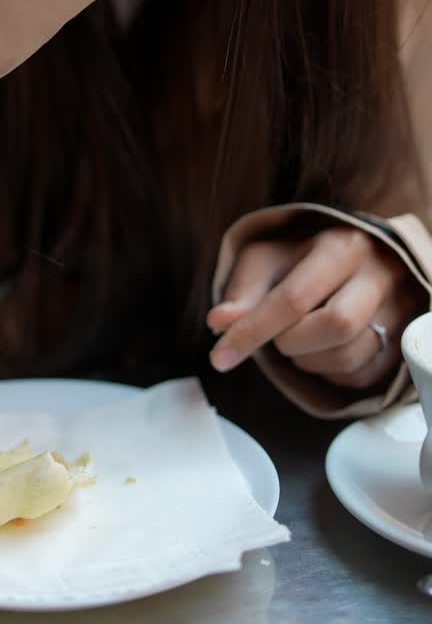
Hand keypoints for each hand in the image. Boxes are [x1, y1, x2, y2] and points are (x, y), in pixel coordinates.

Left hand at [206, 227, 425, 389]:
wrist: (356, 259)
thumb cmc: (304, 260)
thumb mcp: (267, 260)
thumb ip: (243, 290)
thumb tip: (220, 322)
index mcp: (341, 247)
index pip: (294, 297)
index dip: (252, 332)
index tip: (220, 357)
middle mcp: (378, 274)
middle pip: (335, 326)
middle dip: (291, 342)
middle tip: (277, 336)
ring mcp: (398, 309)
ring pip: (350, 356)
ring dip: (308, 361)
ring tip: (298, 340)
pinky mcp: (403, 341)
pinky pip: (362, 376)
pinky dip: (329, 373)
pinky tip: (319, 351)